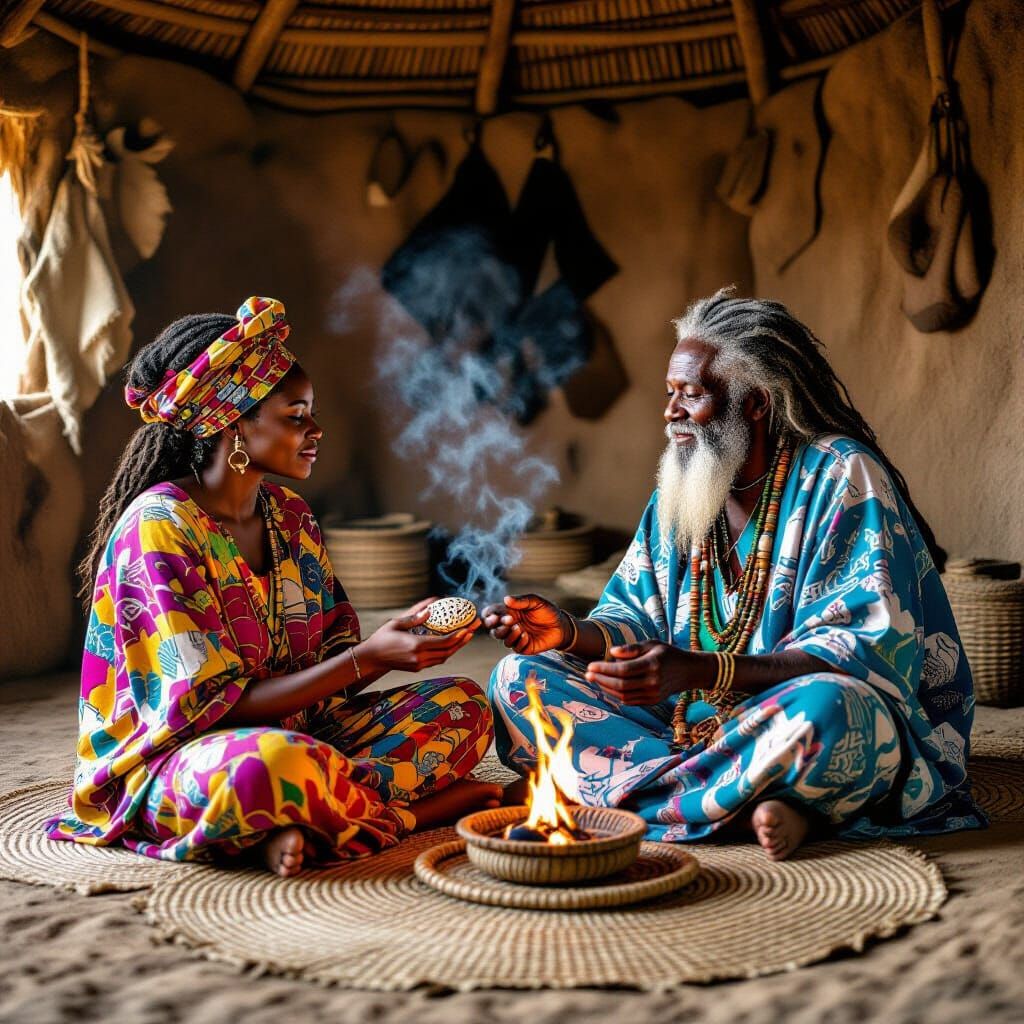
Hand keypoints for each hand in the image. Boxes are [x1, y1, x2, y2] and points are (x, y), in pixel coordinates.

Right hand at [358, 597, 478, 674]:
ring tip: (466, 636)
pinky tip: (451, 643)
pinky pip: (437, 660)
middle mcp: (419, 657)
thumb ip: (414, 617)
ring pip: (444, 657)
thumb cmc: (382, 638)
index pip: (443, 642)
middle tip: (473, 630)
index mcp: (415, 645)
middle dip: (462, 641)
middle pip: (448, 651)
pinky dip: (446, 652)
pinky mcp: (417, 668)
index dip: (458, 636)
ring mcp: (419, 664)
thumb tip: (430, 609)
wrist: (371, 659)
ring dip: (456, 647)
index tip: (468, 628)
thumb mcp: (396, 623)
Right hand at [481, 593, 569, 654]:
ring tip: (520, 628)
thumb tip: (506, 599)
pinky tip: (527, 636)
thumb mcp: (536, 601)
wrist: (561, 626)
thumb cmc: (547, 611)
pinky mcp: (523, 647)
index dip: (489, 616)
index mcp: (508, 612)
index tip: (496, 616)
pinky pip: (515, 648)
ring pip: (503, 640)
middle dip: (498, 626)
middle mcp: (509, 626)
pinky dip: (519, 642)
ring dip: (509, 634)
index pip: (490, 615)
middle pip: (493, 629)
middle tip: (509, 620)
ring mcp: (515, 637)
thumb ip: (521, 600)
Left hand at [584, 641, 707, 705]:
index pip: (623, 670)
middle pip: (621, 685)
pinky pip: (629, 700)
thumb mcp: (652, 644)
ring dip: (606, 688)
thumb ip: (631, 648)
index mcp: (652, 665)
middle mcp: (653, 682)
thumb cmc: (667, 653)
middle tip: (588, 673)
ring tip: (595, 679)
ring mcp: (653, 694)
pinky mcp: (652, 701)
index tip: (590, 665)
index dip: (604, 669)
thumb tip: (612, 652)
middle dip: (601, 679)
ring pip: (623, 695)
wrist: (689, 671)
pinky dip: (616, 694)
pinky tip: (607, 686)